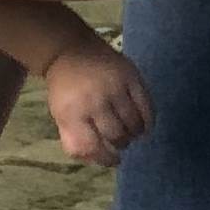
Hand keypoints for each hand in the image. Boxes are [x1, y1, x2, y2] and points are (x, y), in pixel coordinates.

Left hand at [41, 40, 152, 164]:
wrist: (71, 50)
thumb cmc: (66, 88)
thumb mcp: (61, 116)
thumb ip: (75, 140)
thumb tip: (98, 160)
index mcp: (71, 113)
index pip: (92, 147)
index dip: (107, 159)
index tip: (115, 160)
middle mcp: (94, 101)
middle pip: (116, 136)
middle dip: (121, 144)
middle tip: (122, 141)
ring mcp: (114, 88)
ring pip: (133, 124)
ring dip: (135, 133)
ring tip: (131, 132)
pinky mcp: (130, 76)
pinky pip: (146, 106)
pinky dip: (148, 120)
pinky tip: (144, 124)